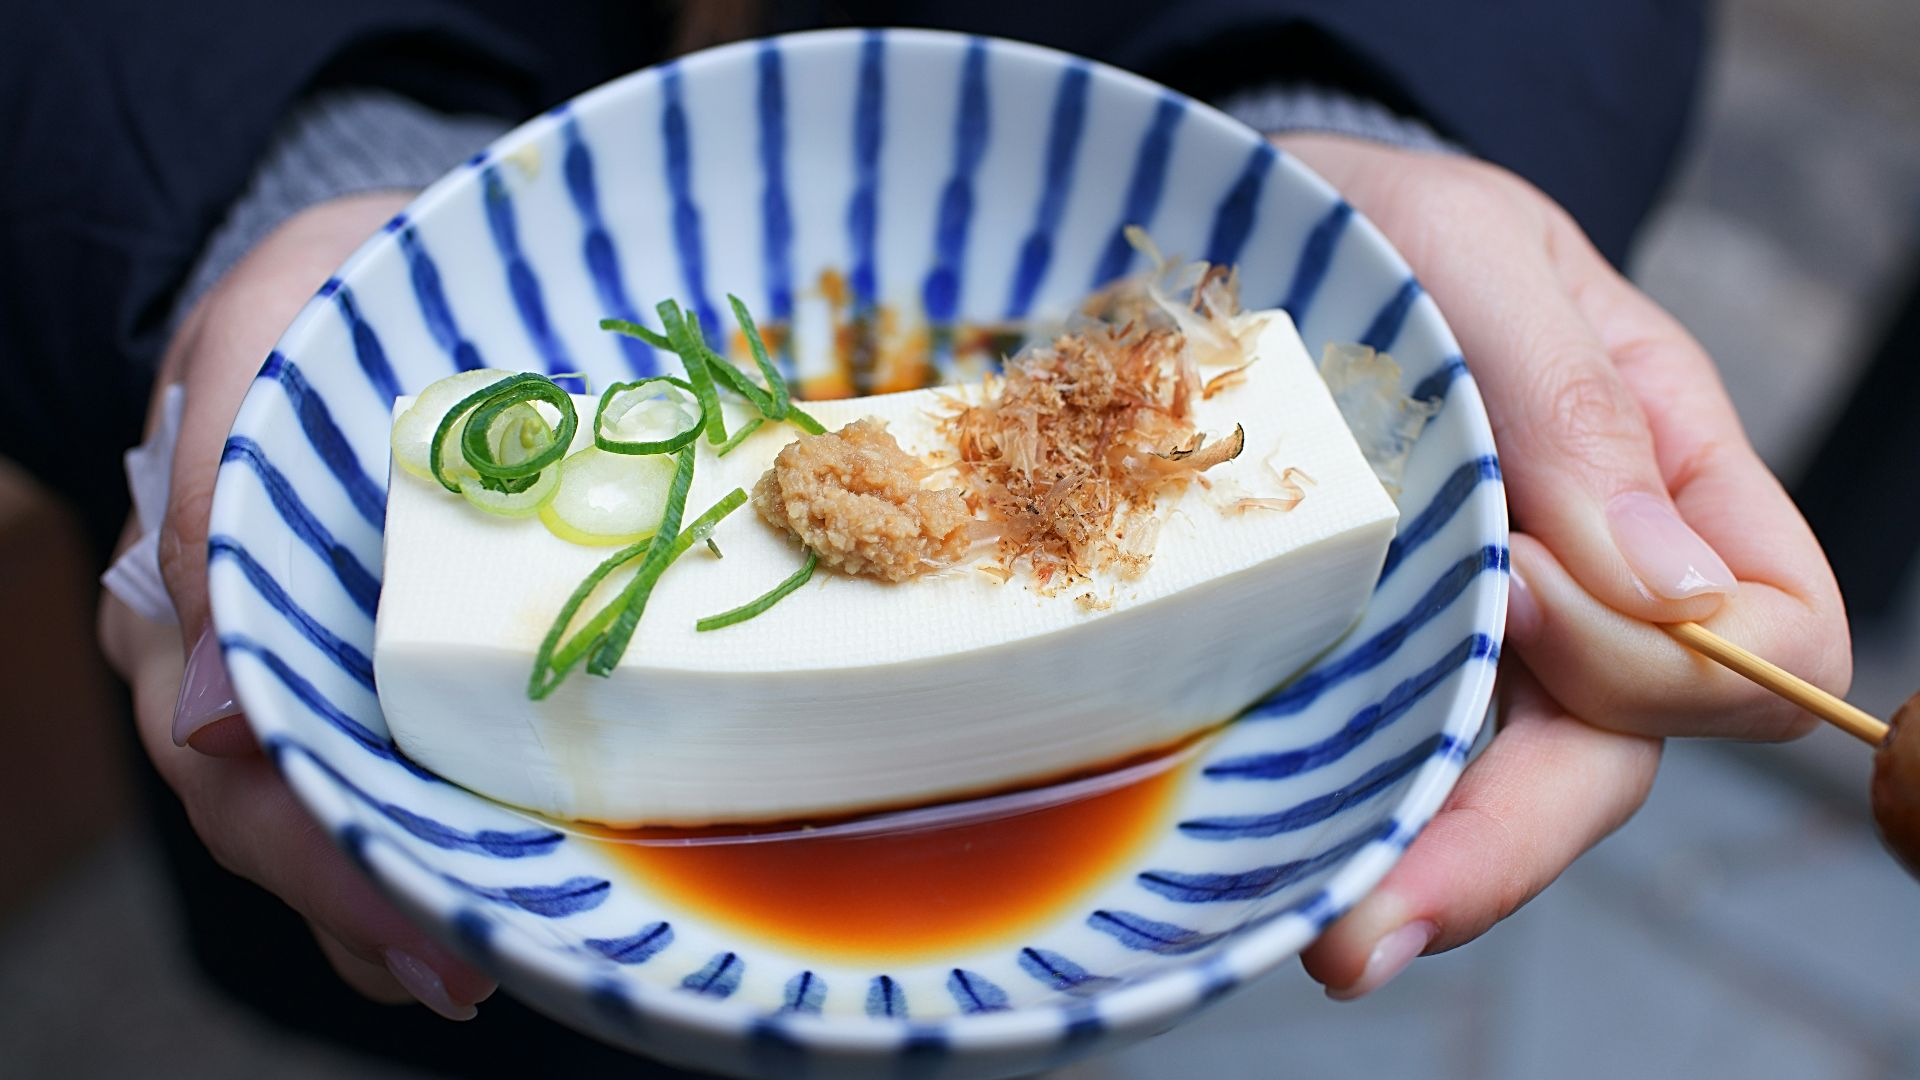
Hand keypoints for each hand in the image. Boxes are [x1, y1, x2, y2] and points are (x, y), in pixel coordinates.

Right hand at [98, 191, 496, 1019]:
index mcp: (190, 584)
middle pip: (280, 809)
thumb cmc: (319, 291)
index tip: (409, 920)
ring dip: (402, 888)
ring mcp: (308, 650)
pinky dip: (435, 822)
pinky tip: (491, 880)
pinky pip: (395, 751)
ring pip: (333, 800)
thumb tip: (212, 719)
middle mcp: (233, 643)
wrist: (377, 271)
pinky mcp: (382, 641)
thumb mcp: (259, 336)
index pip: (228, 757)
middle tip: (464, 973)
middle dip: (367, 900)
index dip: (312, 853)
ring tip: (484, 961)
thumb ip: (215, 490)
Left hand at [1271, 134, 1848, 995]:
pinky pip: (1394, 759)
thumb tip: (1673, 589)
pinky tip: (1292, 865)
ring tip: (1336, 934)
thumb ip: (1581, 407)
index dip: (1661, 655)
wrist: (1268, 231)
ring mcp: (1480, 630)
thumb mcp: (1483, 262)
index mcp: (1669, 480)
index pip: (1771, 638)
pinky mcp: (1371, 650)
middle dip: (1514, 842)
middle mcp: (1591, 583)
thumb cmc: (1397, 224)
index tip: (1519, 585)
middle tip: (1387, 914)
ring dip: (1430, 871)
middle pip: (1619, 755)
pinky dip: (1358, 821)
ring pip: (1504, 790)